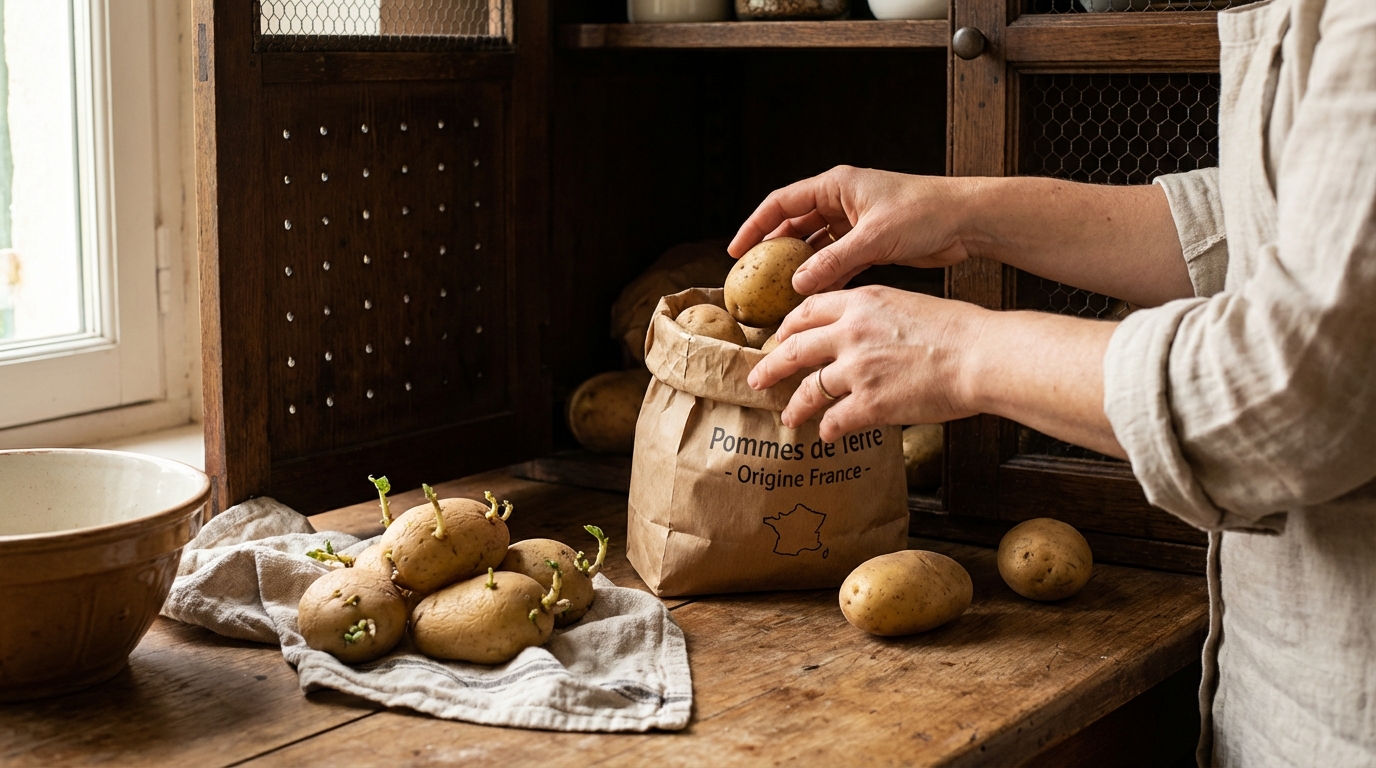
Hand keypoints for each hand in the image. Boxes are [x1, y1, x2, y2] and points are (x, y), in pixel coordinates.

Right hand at [727, 166, 971, 294]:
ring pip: (815, 245)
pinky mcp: (870, 242)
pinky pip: (836, 260)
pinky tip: (812, 296)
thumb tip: (796, 283)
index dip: (756, 226)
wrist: (967, 220)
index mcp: (837, 185)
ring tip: (779, 292)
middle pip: (795, 224)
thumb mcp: (874, 237)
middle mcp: (842, 200)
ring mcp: (855, 222)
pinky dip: (824, 276)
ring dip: (800, 267)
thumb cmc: (925, 212)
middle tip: (755, 277)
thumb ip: (833, 261)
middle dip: (775, 250)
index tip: (737, 251)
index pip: (782, 202)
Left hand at [747, 286, 989, 441]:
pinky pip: (835, 420)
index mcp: (860, 303)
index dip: (788, 326)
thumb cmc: (956, 331)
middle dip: (771, 365)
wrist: (979, 356)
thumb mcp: (907, 305)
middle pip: (794, 349)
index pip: (808, 310)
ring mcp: (856, 369)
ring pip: (809, 389)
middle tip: (757, 377)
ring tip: (788, 417)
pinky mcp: (869, 403)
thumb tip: (857, 333)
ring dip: (795, 406)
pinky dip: (828, 430)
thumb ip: (874, 316)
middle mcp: (850, 333)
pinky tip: (828, 436)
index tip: (779, 338)